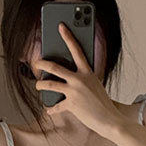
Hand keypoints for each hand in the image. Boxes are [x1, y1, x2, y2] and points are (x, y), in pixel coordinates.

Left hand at [34, 22, 125, 136]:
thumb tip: (66, 76)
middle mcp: (80, 79)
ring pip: (50, 85)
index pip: (76, 50)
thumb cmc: (102, 102)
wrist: (109, 119)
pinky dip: (51, 108)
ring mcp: (74, 92)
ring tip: (38, 85)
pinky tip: (48, 109)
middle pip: (55, 67)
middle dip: (42, 64)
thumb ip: (83, 78)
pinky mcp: (71, 105)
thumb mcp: (95, 85)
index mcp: (87, 72)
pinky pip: (56, 106)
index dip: (68, 37)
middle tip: (37, 63)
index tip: (61, 26)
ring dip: (40, 85)